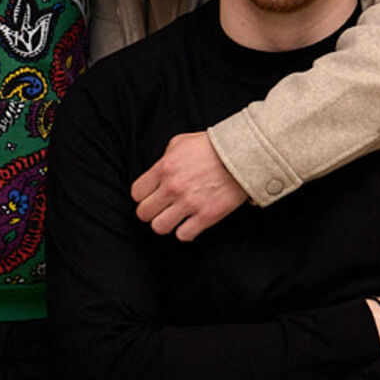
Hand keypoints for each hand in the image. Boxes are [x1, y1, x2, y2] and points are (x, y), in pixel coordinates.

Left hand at [132, 131, 247, 241]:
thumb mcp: (180, 143)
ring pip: (159, 228)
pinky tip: (191, 223)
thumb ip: (164, 159)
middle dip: (151, 212)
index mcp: (164, 168)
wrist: (243, 155)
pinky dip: (186, 231)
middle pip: (144, 213)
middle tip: (162, 208)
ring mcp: (189, 203)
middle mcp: (173, 188)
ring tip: (175, 218)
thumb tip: (157, 174)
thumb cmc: (212, 147)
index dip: (143, 196)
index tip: (152, 196)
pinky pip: (183, 235)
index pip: (136, 193)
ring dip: (166, 223)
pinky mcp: (206, 216)